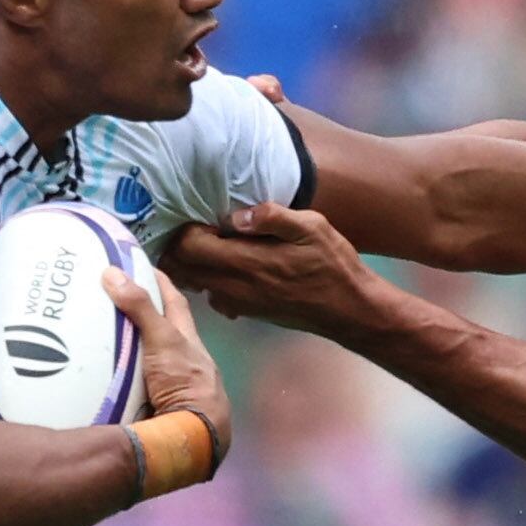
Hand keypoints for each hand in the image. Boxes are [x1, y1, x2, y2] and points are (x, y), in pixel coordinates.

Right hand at [99, 264, 229, 462]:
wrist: (192, 435)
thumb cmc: (186, 383)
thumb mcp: (164, 340)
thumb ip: (141, 309)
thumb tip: (112, 272)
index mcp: (188, 342)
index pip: (175, 304)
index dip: (161, 284)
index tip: (142, 267)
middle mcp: (183, 362)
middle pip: (162, 334)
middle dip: (142, 320)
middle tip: (113, 303)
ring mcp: (172, 387)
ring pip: (149, 363)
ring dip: (129, 354)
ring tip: (98, 341)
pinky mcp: (158, 408)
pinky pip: (135, 387)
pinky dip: (121, 382)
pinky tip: (104, 381)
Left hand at [166, 202, 389, 343]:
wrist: (348, 310)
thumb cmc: (333, 265)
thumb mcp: (312, 228)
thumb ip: (273, 217)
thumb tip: (236, 216)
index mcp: (246, 262)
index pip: (189, 247)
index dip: (185, 229)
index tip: (199, 214)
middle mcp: (233, 287)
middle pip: (181, 269)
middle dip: (178, 247)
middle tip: (193, 226)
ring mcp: (236, 303)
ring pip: (192, 284)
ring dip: (189, 264)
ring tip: (205, 242)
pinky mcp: (244, 311)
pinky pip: (211, 295)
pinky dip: (206, 279)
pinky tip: (225, 264)